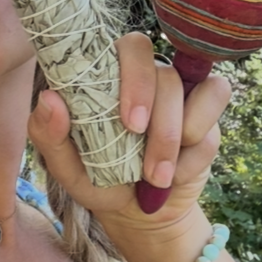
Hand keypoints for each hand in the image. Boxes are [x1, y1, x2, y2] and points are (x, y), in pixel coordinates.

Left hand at [27, 31, 230, 248]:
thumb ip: (49, 134)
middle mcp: (149, 75)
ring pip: (192, 93)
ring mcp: (181, 90)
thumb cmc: (98, 180)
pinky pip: (213, 113)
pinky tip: (178, 172)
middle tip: (147, 157)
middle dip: (159, 118)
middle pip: (163, 71)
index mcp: (111, 74)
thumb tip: (49, 99)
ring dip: (173, 142)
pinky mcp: (207, 111)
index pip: (130, 47)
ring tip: (156, 177)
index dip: (134, 77)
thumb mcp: (66, 168)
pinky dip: (197, 151)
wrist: (138, 214)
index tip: (128, 122)